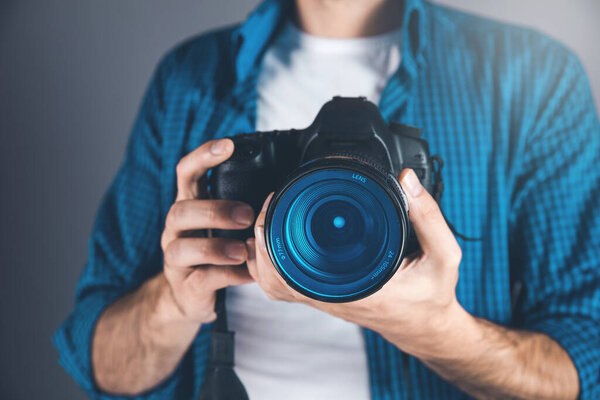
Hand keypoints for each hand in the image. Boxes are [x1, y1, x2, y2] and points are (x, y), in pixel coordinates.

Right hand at [161, 138, 254, 323]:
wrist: (188, 295)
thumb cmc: (213, 251)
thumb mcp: (224, 224)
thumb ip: (243, 205)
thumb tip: (283, 187)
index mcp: (189, 205)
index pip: (186, 173)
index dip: (203, 156)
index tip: (228, 146)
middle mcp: (176, 229)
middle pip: (181, 210)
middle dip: (214, 210)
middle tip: (247, 215)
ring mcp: (176, 258)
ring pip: (182, 247)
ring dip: (215, 247)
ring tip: (242, 251)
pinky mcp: (185, 286)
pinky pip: (202, 279)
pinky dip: (227, 276)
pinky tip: (247, 274)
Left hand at [246, 168, 465, 358]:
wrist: (425, 326)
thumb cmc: (431, 294)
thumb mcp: (444, 255)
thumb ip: (429, 216)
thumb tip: (405, 178)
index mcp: (354, 287)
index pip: (295, 265)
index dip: (275, 231)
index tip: (277, 199)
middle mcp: (330, 295)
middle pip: (271, 272)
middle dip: (262, 233)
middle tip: (271, 200)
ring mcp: (322, 298)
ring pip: (271, 281)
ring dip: (262, 249)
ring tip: (270, 214)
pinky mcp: (322, 295)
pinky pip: (282, 284)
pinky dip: (271, 263)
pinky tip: (276, 238)